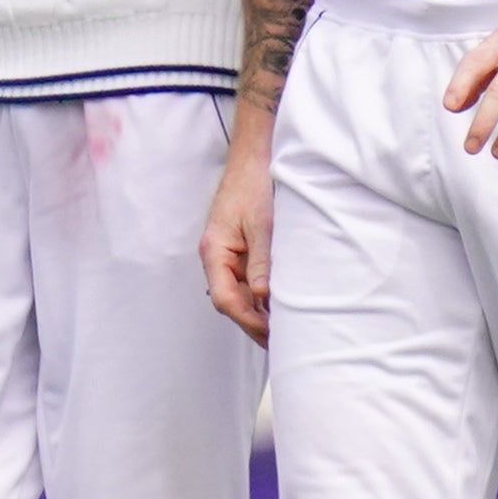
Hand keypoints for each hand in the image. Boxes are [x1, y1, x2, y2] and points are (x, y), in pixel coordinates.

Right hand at [202, 109, 277, 338]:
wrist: (256, 156)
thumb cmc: (255, 185)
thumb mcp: (262, 225)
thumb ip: (262, 262)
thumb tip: (263, 298)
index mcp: (214, 251)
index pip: (225, 298)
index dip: (247, 320)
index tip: (270, 335)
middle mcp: (216, 256)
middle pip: (231, 300)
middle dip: (254, 322)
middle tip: (281, 342)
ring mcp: (227, 254)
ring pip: (240, 293)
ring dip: (259, 311)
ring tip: (284, 329)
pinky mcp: (240, 249)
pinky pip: (247, 280)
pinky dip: (262, 295)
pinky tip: (279, 304)